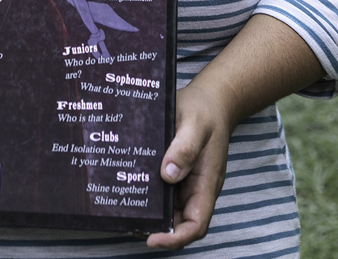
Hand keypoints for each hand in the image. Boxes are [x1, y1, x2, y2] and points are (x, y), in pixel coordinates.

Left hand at [146, 82, 231, 250]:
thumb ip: (185, 148)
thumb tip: (169, 175)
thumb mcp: (195, 123)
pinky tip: (133, 187)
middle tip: (130, 222)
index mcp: (206, 183)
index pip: (196, 224)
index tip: (152, 238)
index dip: (175, 238)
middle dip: (159, 229)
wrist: (211, 98)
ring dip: (153, 213)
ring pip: (171, 208)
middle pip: (181, 222)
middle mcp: (197, 187)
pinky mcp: (177, 170)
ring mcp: (188, 180)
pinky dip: (152, 194)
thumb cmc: (204, 110)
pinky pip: (165, 189)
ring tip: (127, 210)